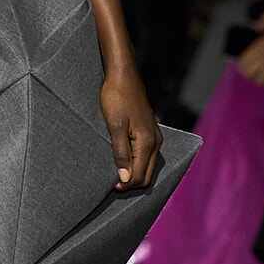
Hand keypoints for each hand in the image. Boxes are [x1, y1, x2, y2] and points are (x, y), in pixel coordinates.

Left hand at [100, 69, 161, 189]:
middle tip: (110, 183)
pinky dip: (136, 164)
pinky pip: (146, 157)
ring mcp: (154, 138)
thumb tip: (124, 178)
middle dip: (130, 183)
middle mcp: (155, 142)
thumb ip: (120, 153)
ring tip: (114, 174)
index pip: (139, 176)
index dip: (125, 185)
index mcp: (147, 142)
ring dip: (133, 174)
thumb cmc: (117, 98)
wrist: (124, 77)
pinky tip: (122, 161)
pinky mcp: (150, 133)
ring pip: (147, 167)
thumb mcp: (114, 126)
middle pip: (146, 176)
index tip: (109, 186)